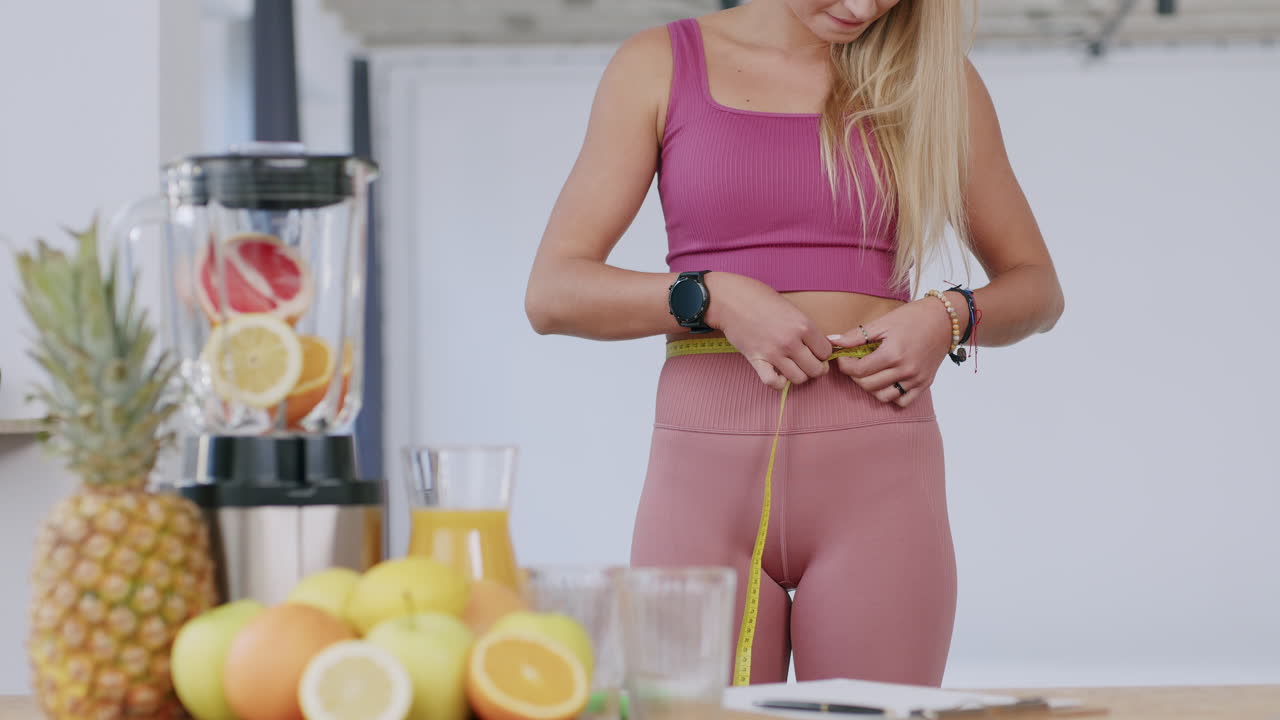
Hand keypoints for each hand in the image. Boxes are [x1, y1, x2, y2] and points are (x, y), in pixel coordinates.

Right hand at [704, 273, 831, 390]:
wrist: (731, 300)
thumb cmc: (760, 298)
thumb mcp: (791, 308)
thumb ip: (805, 327)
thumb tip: (818, 345)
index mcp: (803, 325)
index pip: (826, 352)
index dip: (823, 353)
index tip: (816, 351)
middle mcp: (791, 341)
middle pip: (816, 369)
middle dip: (816, 368)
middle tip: (808, 362)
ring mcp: (773, 353)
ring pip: (799, 379)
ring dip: (799, 375)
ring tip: (794, 367)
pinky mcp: (757, 360)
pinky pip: (774, 383)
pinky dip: (779, 384)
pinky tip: (779, 375)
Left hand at [827, 298, 952, 406]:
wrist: (946, 320)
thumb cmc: (913, 317)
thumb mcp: (883, 322)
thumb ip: (856, 335)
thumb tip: (832, 341)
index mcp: (893, 353)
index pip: (858, 370)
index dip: (845, 365)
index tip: (843, 357)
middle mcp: (905, 370)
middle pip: (868, 385)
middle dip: (855, 376)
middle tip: (855, 363)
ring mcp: (916, 379)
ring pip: (883, 396)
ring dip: (871, 387)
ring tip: (871, 372)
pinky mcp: (925, 384)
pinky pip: (903, 402)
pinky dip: (892, 396)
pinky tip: (888, 381)